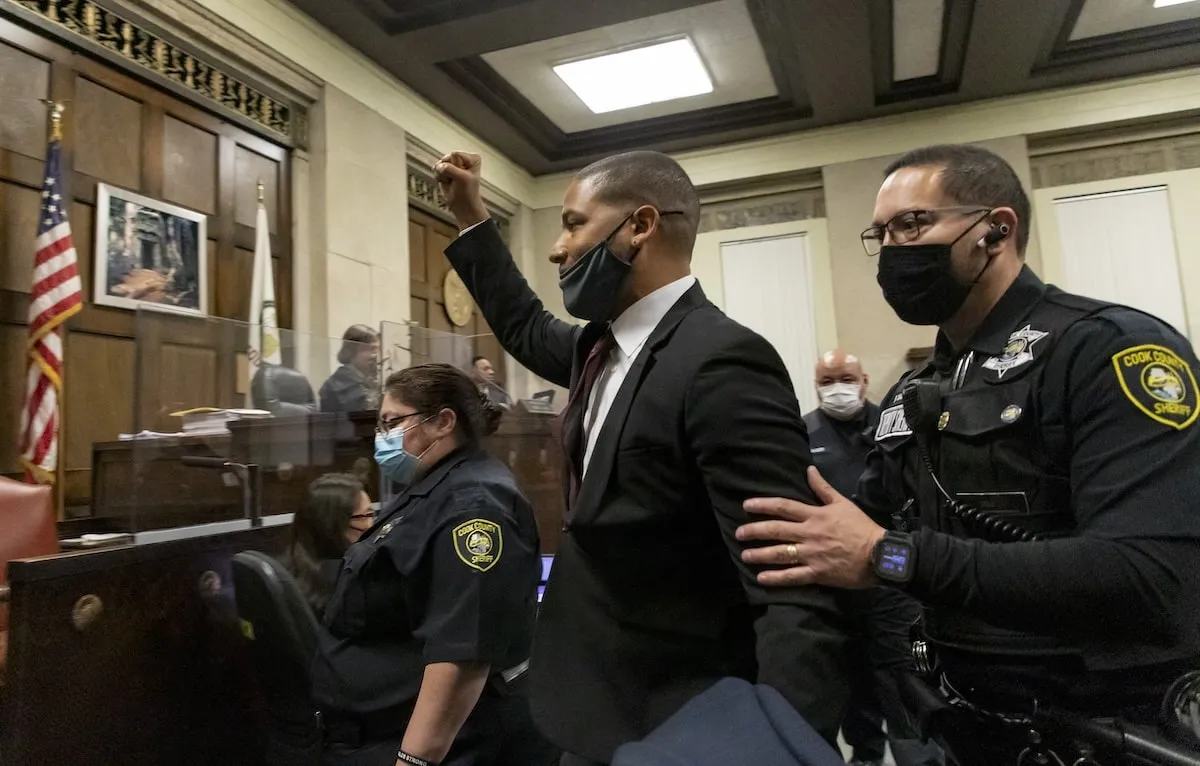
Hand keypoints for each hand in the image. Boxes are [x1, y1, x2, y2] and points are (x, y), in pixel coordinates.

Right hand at [433, 151, 488, 229]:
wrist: (463, 206)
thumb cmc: (468, 192)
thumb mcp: (462, 178)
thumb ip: (449, 168)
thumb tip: (438, 166)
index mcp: (472, 158)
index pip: (455, 155)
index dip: (455, 166)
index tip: (460, 176)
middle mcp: (463, 159)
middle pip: (446, 158)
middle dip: (447, 170)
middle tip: (454, 180)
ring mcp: (453, 165)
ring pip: (440, 163)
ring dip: (442, 174)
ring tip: (450, 181)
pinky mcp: (445, 170)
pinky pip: (435, 168)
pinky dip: (438, 176)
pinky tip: (445, 181)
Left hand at [736, 466, 886, 588]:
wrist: (880, 554)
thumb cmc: (861, 527)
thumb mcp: (843, 502)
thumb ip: (823, 488)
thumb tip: (808, 469)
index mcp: (815, 515)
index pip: (784, 507)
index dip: (763, 505)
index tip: (746, 505)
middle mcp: (809, 534)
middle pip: (776, 530)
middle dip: (754, 531)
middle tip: (739, 533)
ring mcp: (812, 554)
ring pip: (780, 553)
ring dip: (760, 554)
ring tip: (745, 555)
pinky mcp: (818, 573)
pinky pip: (793, 576)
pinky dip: (776, 578)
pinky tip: (761, 578)